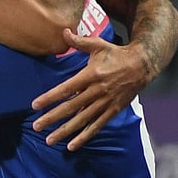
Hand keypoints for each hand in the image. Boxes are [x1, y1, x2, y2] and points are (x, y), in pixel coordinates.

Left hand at [30, 28, 148, 150]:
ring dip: (65, 131)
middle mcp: (97, 92)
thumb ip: (79, 41)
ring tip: (50, 140)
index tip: (35, 105)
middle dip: (52, 118)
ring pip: (82, 121)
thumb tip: (63, 31)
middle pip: (71, 108)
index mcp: (90, 75)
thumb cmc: (116, 53)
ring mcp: (105, 103)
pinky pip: (96, 126)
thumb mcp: (98, 44)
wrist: (142, 66)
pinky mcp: (112, 111)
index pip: (66, 89)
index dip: (50, 98)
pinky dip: (84, 137)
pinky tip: (72, 146)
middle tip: (36, 127)